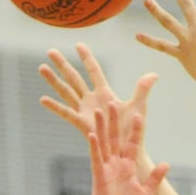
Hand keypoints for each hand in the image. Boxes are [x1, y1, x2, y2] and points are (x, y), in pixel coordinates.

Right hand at [40, 43, 156, 148]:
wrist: (129, 150)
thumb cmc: (135, 130)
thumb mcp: (139, 106)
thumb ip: (143, 89)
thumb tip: (154, 74)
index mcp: (105, 93)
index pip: (94, 71)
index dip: (87, 58)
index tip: (78, 44)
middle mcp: (92, 100)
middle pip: (75, 78)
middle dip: (63, 64)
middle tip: (50, 51)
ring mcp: (85, 111)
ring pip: (66, 91)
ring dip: (54, 80)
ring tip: (41, 67)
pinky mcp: (82, 124)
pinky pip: (66, 113)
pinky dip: (55, 106)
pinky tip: (43, 99)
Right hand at [87, 103, 168, 194]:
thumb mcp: (147, 193)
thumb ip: (155, 178)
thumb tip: (166, 164)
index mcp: (128, 167)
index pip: (133, 144)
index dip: (135, 130)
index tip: (139, 114)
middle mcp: (116, 164)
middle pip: (116, 138)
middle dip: (115, 121)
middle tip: (114, 101)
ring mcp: (106, 169)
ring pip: (104, 143)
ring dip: (102, 127)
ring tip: (101, 110)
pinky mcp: (99, 176)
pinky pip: (96, 158)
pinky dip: (94, 146)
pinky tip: (92, 134)